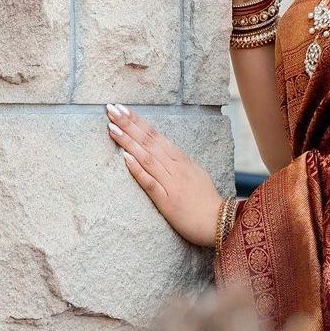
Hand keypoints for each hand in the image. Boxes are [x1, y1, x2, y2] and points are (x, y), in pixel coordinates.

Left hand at [105, 103, 224, 247]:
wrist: (218, 221)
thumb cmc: (206, 200)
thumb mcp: (195, 173)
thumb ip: (178, 162)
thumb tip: (164, 151)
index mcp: (181, 159)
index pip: (155, 135)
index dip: (138, 121)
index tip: (122, 109)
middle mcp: (175, 167)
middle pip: (148, 141)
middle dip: (128, 124)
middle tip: (111, 109)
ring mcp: (171, 182)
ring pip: (147, 157)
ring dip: (128, 142)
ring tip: (112, 128)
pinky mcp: (167, 200)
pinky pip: (150, 182)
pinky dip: (138, 169)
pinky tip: (125, 158)